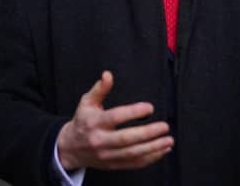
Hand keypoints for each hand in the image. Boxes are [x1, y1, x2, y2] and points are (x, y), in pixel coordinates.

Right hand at [56, 71, 173, 170]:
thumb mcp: (87, 102)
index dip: (133, 112)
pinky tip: (161, 151)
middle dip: (148, 133)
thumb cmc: (83, 121)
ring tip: (168, 140)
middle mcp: (100, 140)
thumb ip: (100, 89)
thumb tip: (108, 75)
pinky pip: (133, 164)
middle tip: (164, 127)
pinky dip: (150, 159)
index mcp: (94, 122)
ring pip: (132, 153)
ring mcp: (107, 155)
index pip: (115, 117)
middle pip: (126, 139)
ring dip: (153, 148)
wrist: (71, 148)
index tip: (149, 108)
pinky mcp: (113, 165)